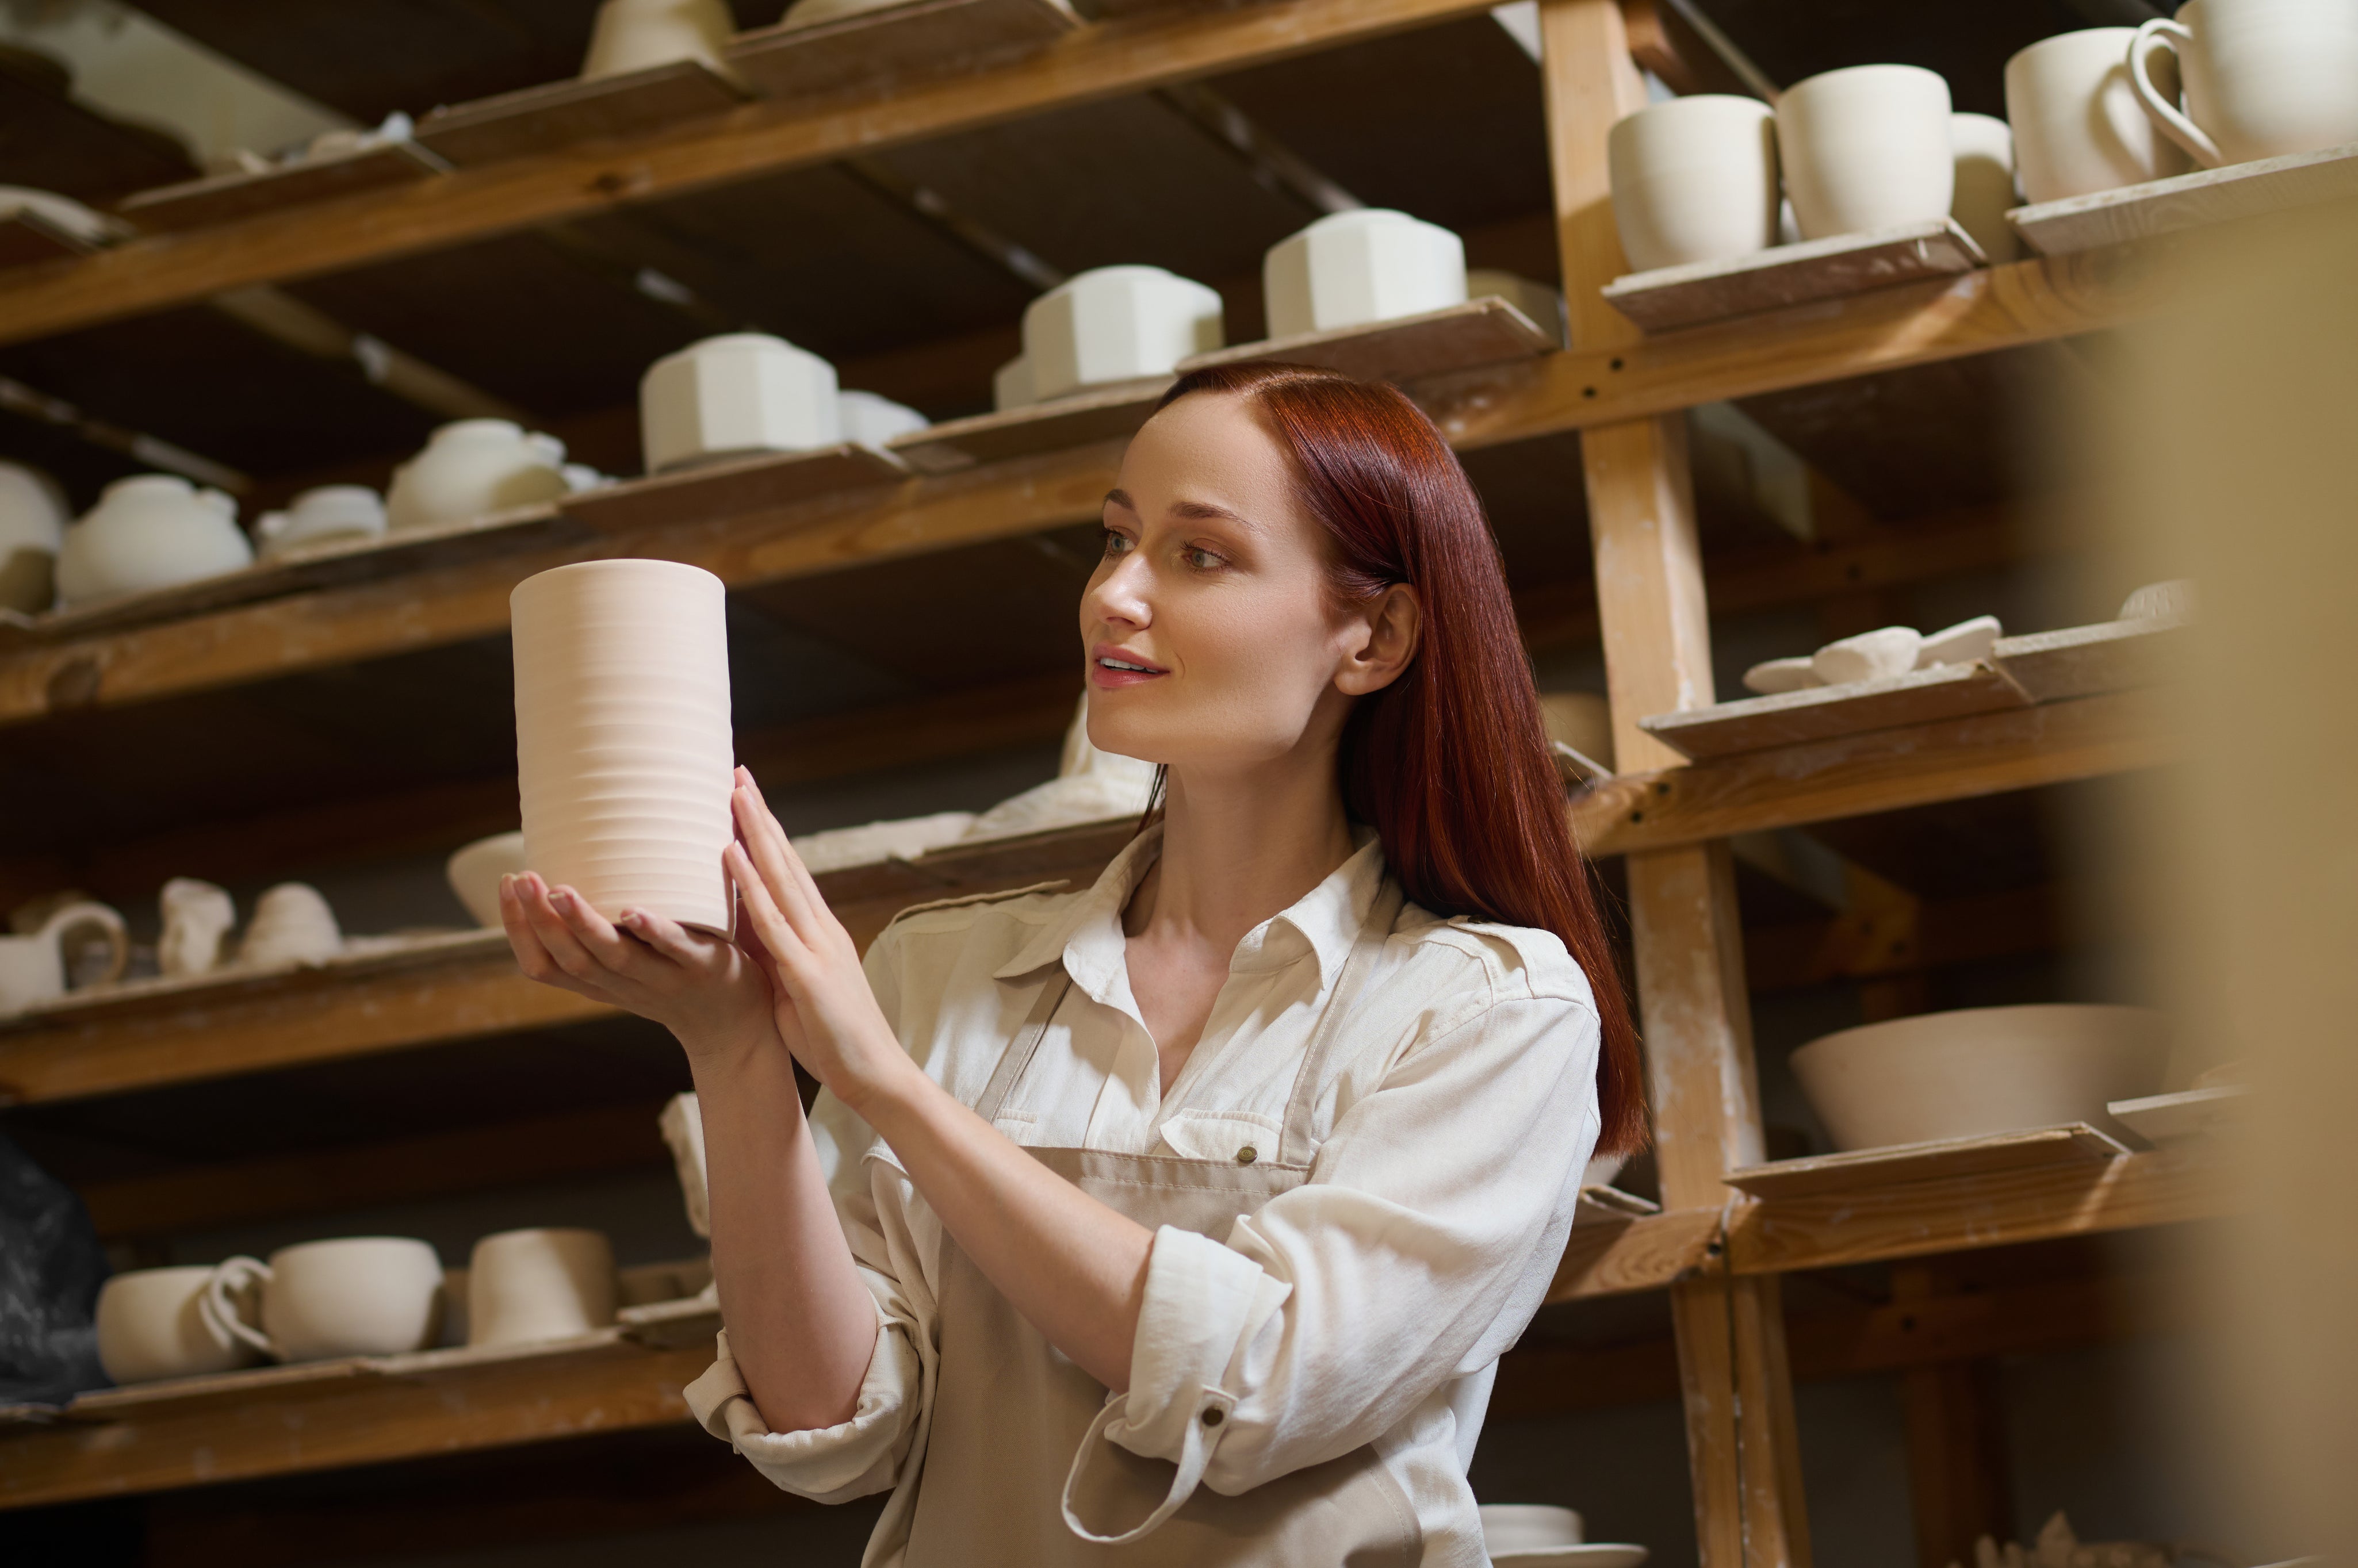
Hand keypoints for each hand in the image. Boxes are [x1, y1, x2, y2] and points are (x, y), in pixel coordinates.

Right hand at [499, 869, 776, 1069]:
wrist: (741, 1025)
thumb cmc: (680, 981)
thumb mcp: (633, 963)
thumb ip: (604, 929)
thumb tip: (578, 857)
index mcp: (602, 983)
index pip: (543, 964)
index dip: (519, 928)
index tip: (507, 882)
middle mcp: (626, 984)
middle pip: (570, 959)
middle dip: (540, 920)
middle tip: (521, 878)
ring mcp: (665, 978)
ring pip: (613, 957)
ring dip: (583, 924)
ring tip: (559, 891)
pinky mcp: (704, 968)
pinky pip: (674, 951)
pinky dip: (652, 932)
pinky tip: (633, 912)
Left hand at [723, 767, 915, 1112]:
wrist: (875, 1076)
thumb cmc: (834, 1037)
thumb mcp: (797, 985)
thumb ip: (776, 953)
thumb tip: (745, 930)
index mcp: (820, 931)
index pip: (789, 870)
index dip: (767, 831)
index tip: (745, 796)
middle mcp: (821, 928)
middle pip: (787, 860)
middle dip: (760, 815)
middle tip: (737, 772)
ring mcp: (817, 947)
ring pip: (781, 877)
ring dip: (755, 833)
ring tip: (733, 794)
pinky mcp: (808, 973)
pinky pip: (773, 921)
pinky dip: (751, 885)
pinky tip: (731, 854)